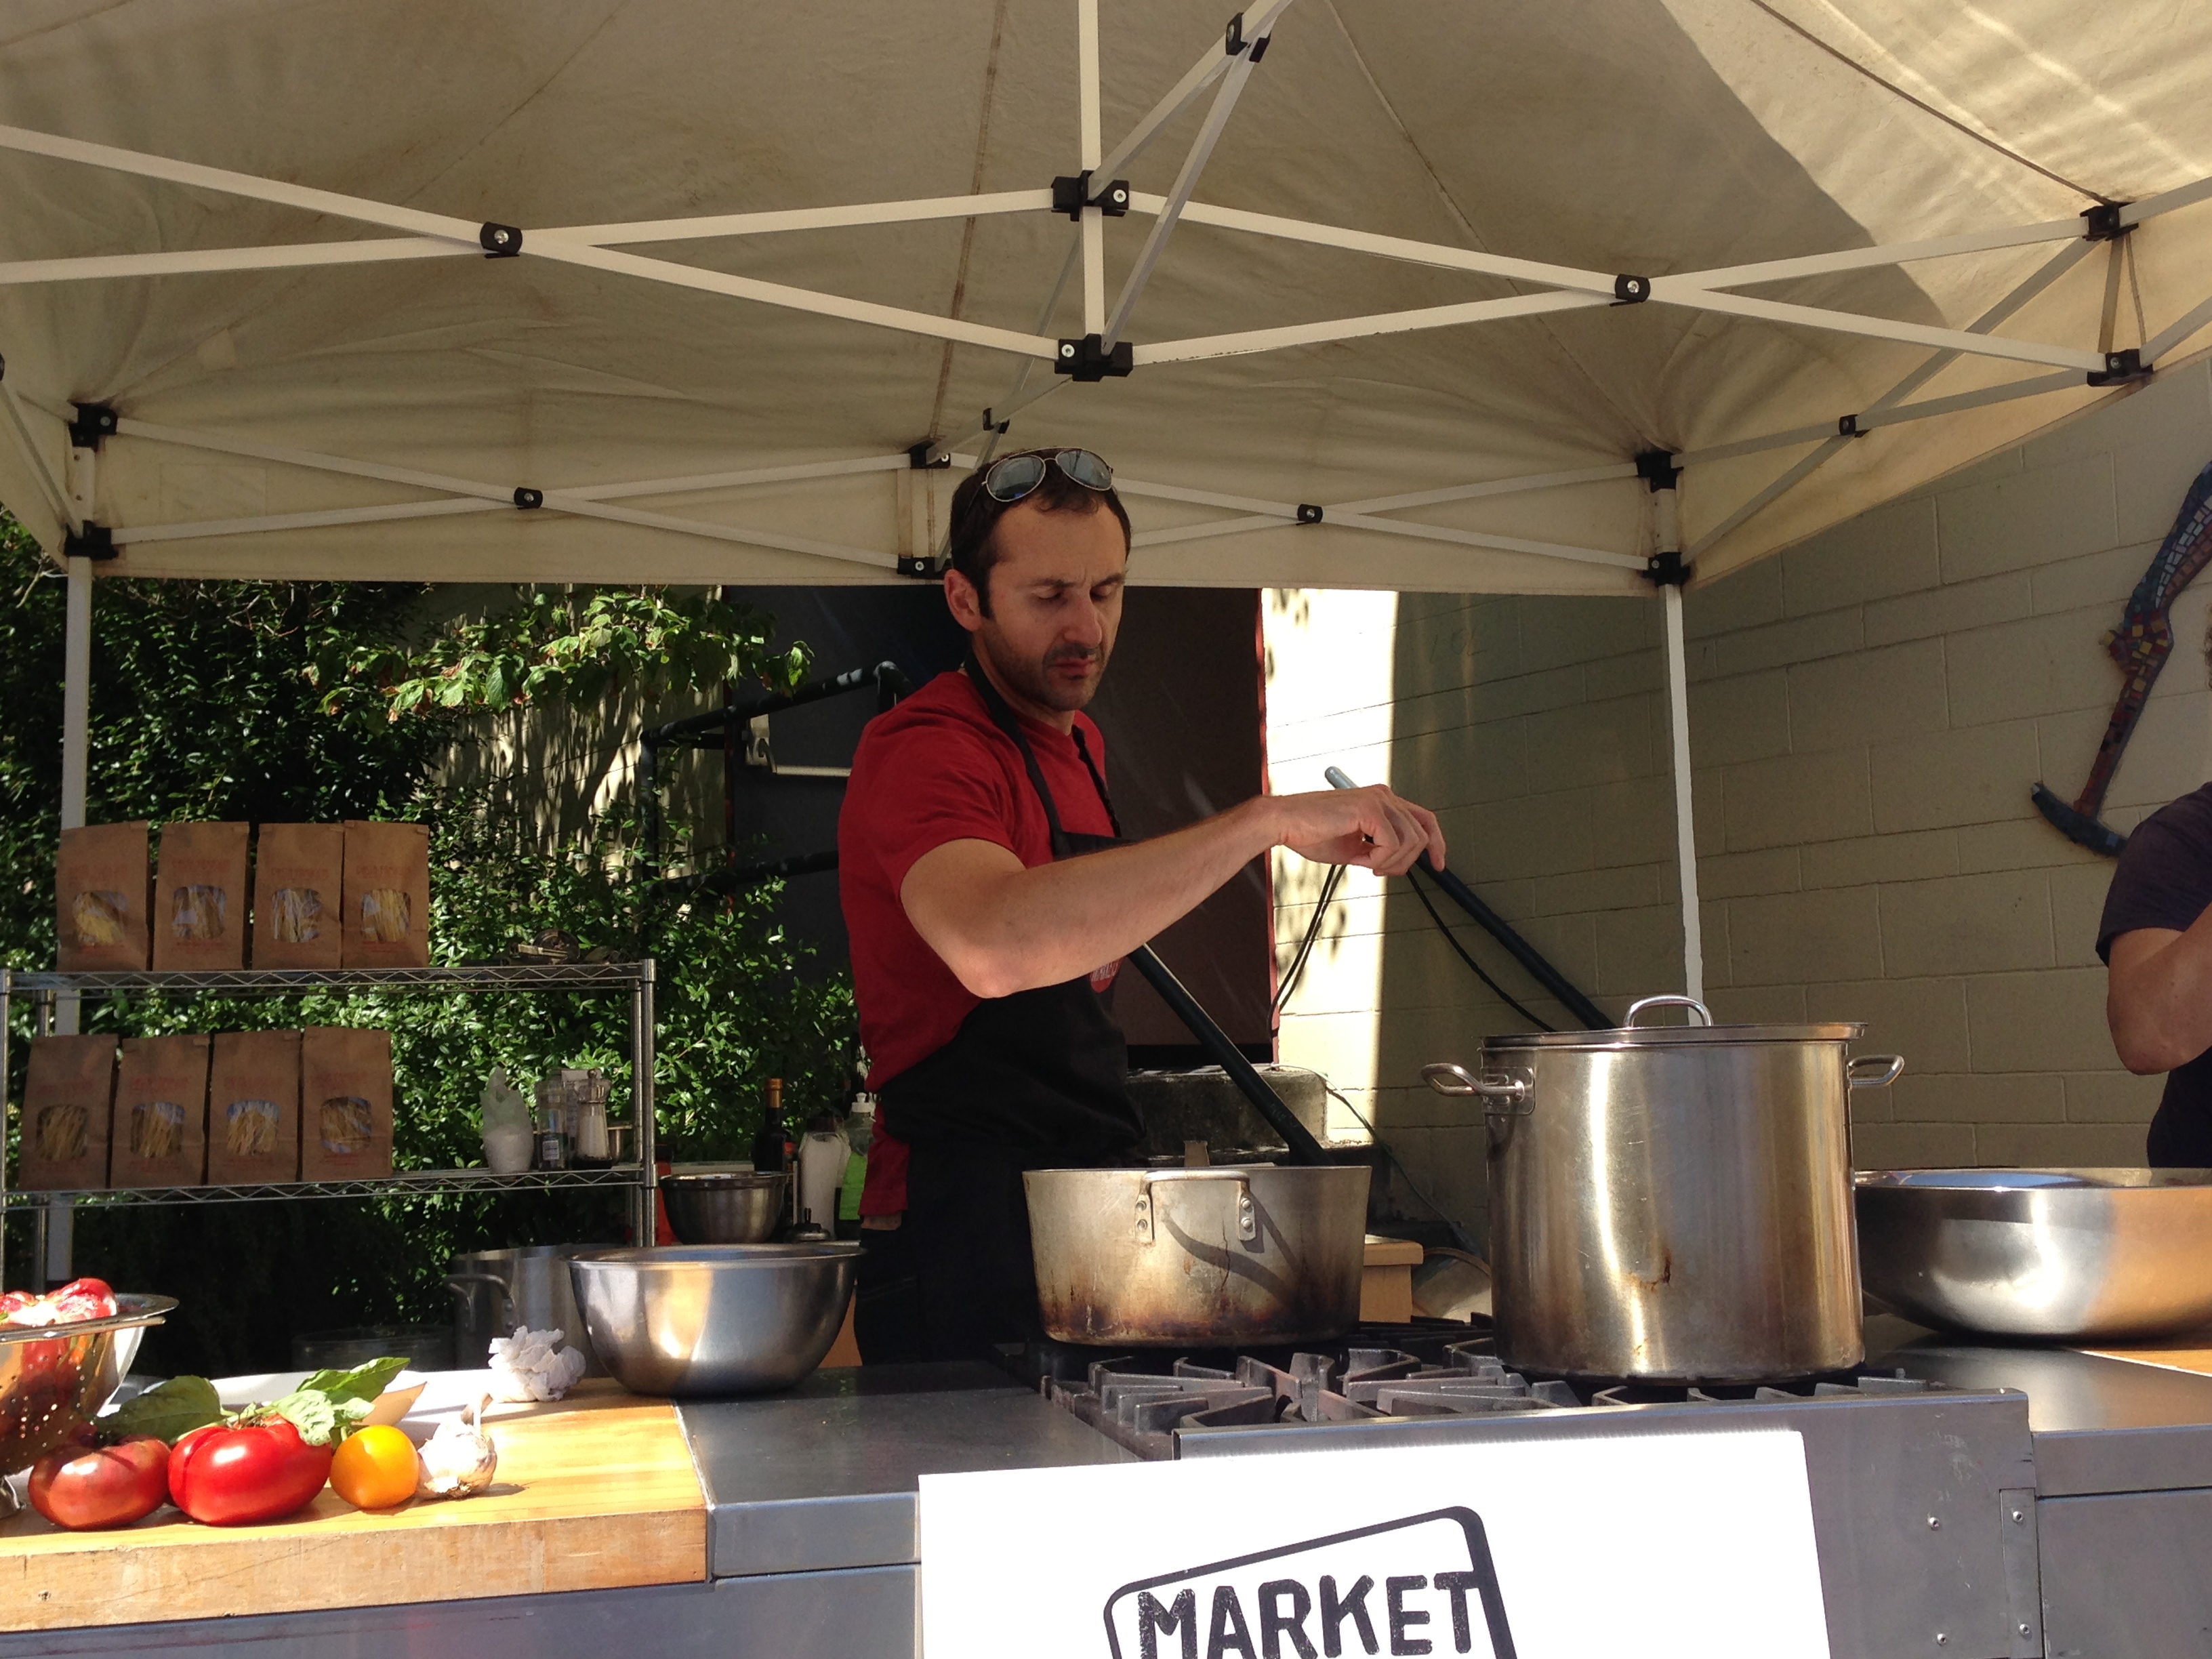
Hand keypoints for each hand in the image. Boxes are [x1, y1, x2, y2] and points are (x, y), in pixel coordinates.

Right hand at [1266, 785, 1444, 875]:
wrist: (1285, 823)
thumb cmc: (1311, 833)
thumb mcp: (1353, 847)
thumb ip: (1377, 850)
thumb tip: (1395, 864)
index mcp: (1381, 800)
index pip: (1423, 819)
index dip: (1436, 843)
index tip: (1438, 864)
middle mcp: (1383, 795)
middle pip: (1422, 833)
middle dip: (1408, 861)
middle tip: (1381, 870)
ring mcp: (1378, 799)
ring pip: (1411, 841)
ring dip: (1391, 862)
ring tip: (1368, 864)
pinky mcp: (1369, 808)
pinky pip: (1392, 844)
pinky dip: (1380, 859)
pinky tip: (1363, 859)